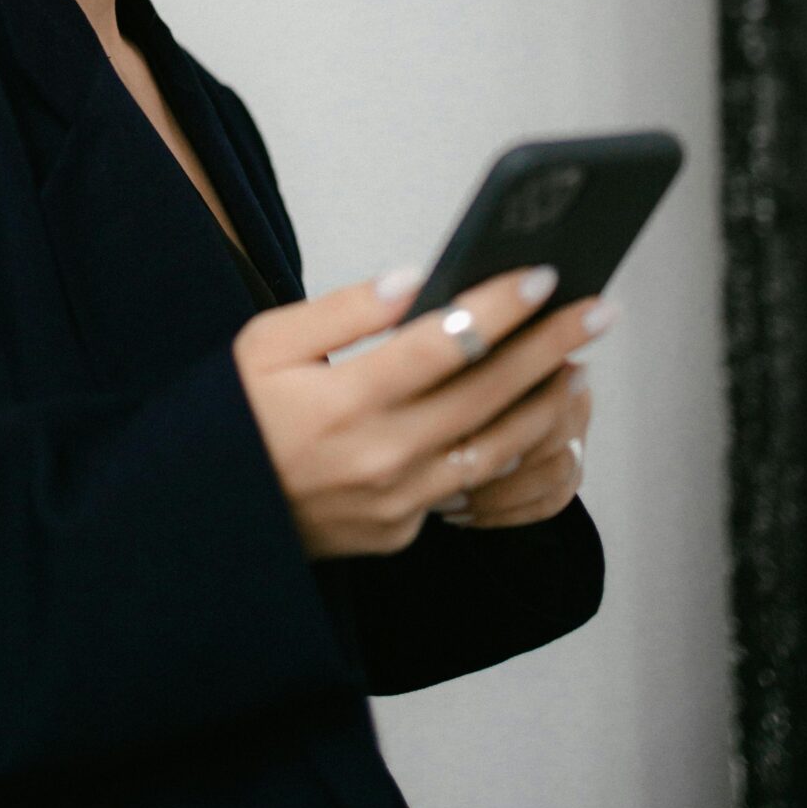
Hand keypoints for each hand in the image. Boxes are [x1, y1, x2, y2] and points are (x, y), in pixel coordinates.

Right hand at [230, 263, 616, 561]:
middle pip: (487, 394)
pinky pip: (468, 487)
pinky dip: (506, 448)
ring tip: (577, 362)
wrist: (207, 522)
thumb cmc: (232, 417)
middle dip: (551, 346)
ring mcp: (396, 504)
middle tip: (599, 310)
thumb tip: (414, 282)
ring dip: (546, 402)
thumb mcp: (264, 344)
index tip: (545, 274)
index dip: (498, 307)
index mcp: (341, 401)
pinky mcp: (402, 532)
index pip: (440, 344)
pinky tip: (529, 415)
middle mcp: (378, 457)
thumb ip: (341, 310)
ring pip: (495, 448)